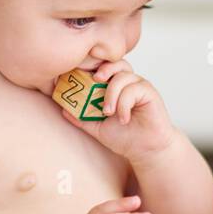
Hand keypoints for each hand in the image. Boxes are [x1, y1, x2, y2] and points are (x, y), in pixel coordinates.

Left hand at [60, 60, 177, 162]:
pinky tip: (124, 119)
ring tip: (108, 112)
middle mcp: (128, 83)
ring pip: (123, 76)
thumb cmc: (125, 137)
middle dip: (104, 68)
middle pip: (116, 63)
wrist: (145, 150)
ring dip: (112, 93)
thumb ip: (82, 117)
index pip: (103, 68)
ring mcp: (139, 86)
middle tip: (95, 80)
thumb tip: (63, 109)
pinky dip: (124, 104)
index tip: (80, 74)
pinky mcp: (149, 92)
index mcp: (115, 87)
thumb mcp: (97, 127)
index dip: (92, 67)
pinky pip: (133, 89)